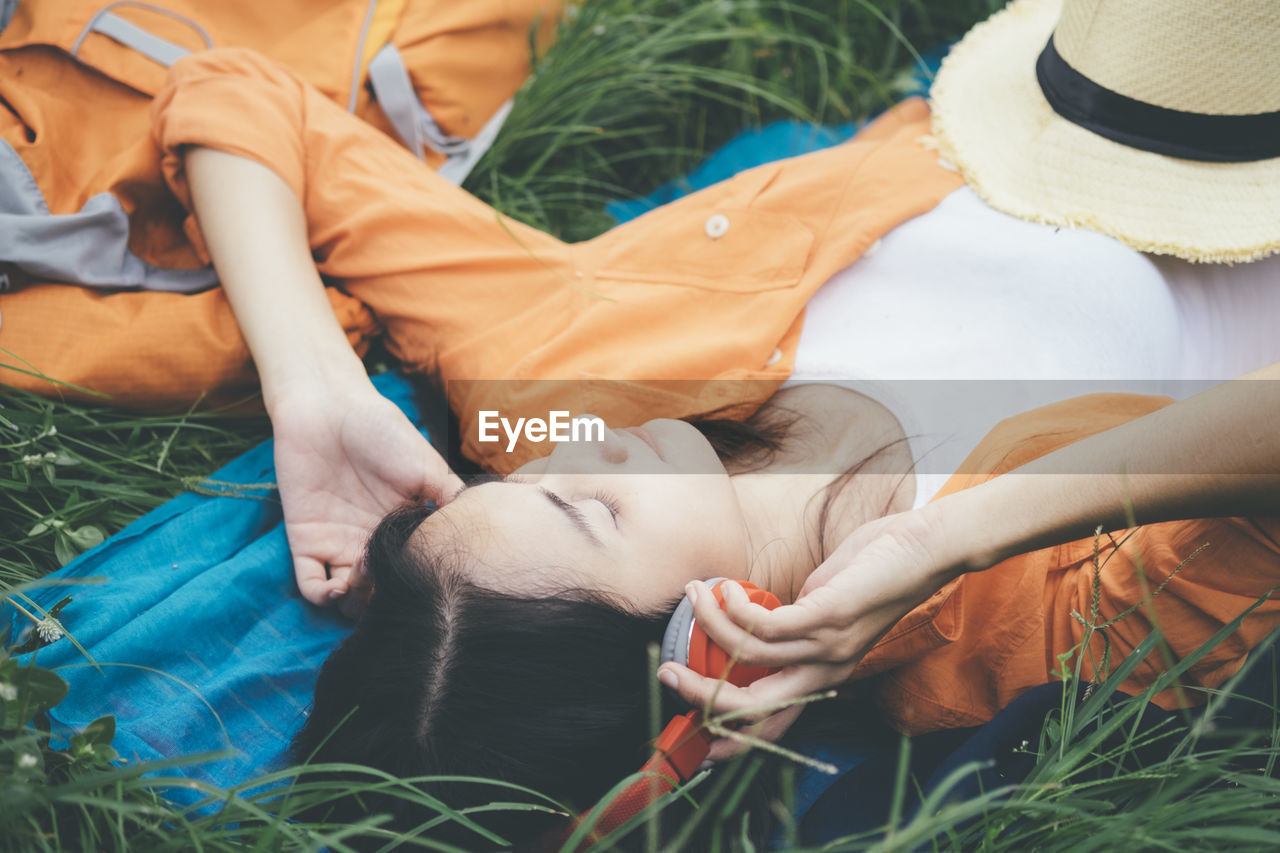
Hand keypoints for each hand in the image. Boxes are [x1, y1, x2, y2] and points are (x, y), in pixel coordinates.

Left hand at [269, 384, 462, 609]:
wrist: (329, 407)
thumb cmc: (382, 430)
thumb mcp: (429, 467)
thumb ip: (450, 503)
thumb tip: (480, 538)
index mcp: (404, 527)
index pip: (412, 572)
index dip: (416, 584)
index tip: (421, 581)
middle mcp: (372, 541)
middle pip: (379, 593)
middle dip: (384, 600)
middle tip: (388, 584)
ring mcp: (338, 544)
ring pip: (347, 598)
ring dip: (355, 604)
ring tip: (362, 584)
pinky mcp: (305, 541)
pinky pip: (310, 585)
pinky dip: (323, 598)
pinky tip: (338, 588)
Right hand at [658, 507, 959, 759]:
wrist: (922, 549)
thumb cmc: (870, 572)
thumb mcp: (824, 607)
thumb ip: (791, 622)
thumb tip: (749, 618)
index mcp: (823, 675)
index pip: (775, 722)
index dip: (733, 737)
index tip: (695, 736)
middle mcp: (826, 671)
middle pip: (755, 706)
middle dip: (703, 694)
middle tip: (667, 671)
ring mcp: (829, 646)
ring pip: (751, 657)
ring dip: (711, 625)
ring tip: (693, 594)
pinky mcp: (830, 616)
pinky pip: (768, 625)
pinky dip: (736, 608)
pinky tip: (725, 588)